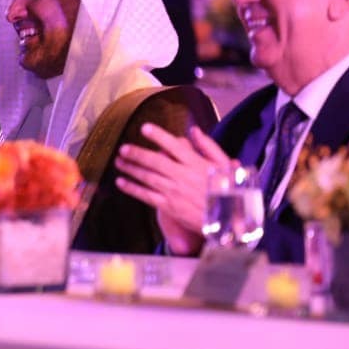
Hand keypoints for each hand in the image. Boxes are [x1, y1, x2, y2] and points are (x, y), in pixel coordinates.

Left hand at [114, 124, 233, 254]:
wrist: (230, 220)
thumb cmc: (229, 191)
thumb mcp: (225, 166)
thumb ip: (208, 147)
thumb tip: (194, 130)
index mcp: (196, 164)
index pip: (174, 145)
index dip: (158, 136)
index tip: (144, 128)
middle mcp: (183, 176)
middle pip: (155, 161)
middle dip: (137, 153)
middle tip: (123, 148)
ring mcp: (174, 192)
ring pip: (147, 177)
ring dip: (130, 168)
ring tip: (119, 161)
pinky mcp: (169, 206)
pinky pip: (146, 195)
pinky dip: (132, 188)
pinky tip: (121, 182)